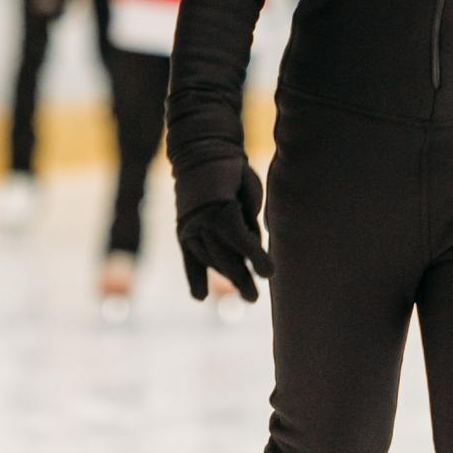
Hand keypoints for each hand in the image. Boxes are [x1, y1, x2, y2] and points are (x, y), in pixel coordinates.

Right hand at [177, 160, 274, 301]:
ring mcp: (189, 228)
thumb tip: (252, 246)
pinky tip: (200, 296)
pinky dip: (194, 277)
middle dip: (241, 279)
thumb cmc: (232, 170)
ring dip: (226, 276)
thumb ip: (249, 218)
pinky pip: (188, 258)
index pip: (241, 241)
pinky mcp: (183, 231)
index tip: (270, 274)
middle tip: (254, 298)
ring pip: (209, 260)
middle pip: (224, 257)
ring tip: (245, 291)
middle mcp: (201, 222)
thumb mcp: (248, 188)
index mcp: (221, 209)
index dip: (256, 258)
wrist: (199, 153)